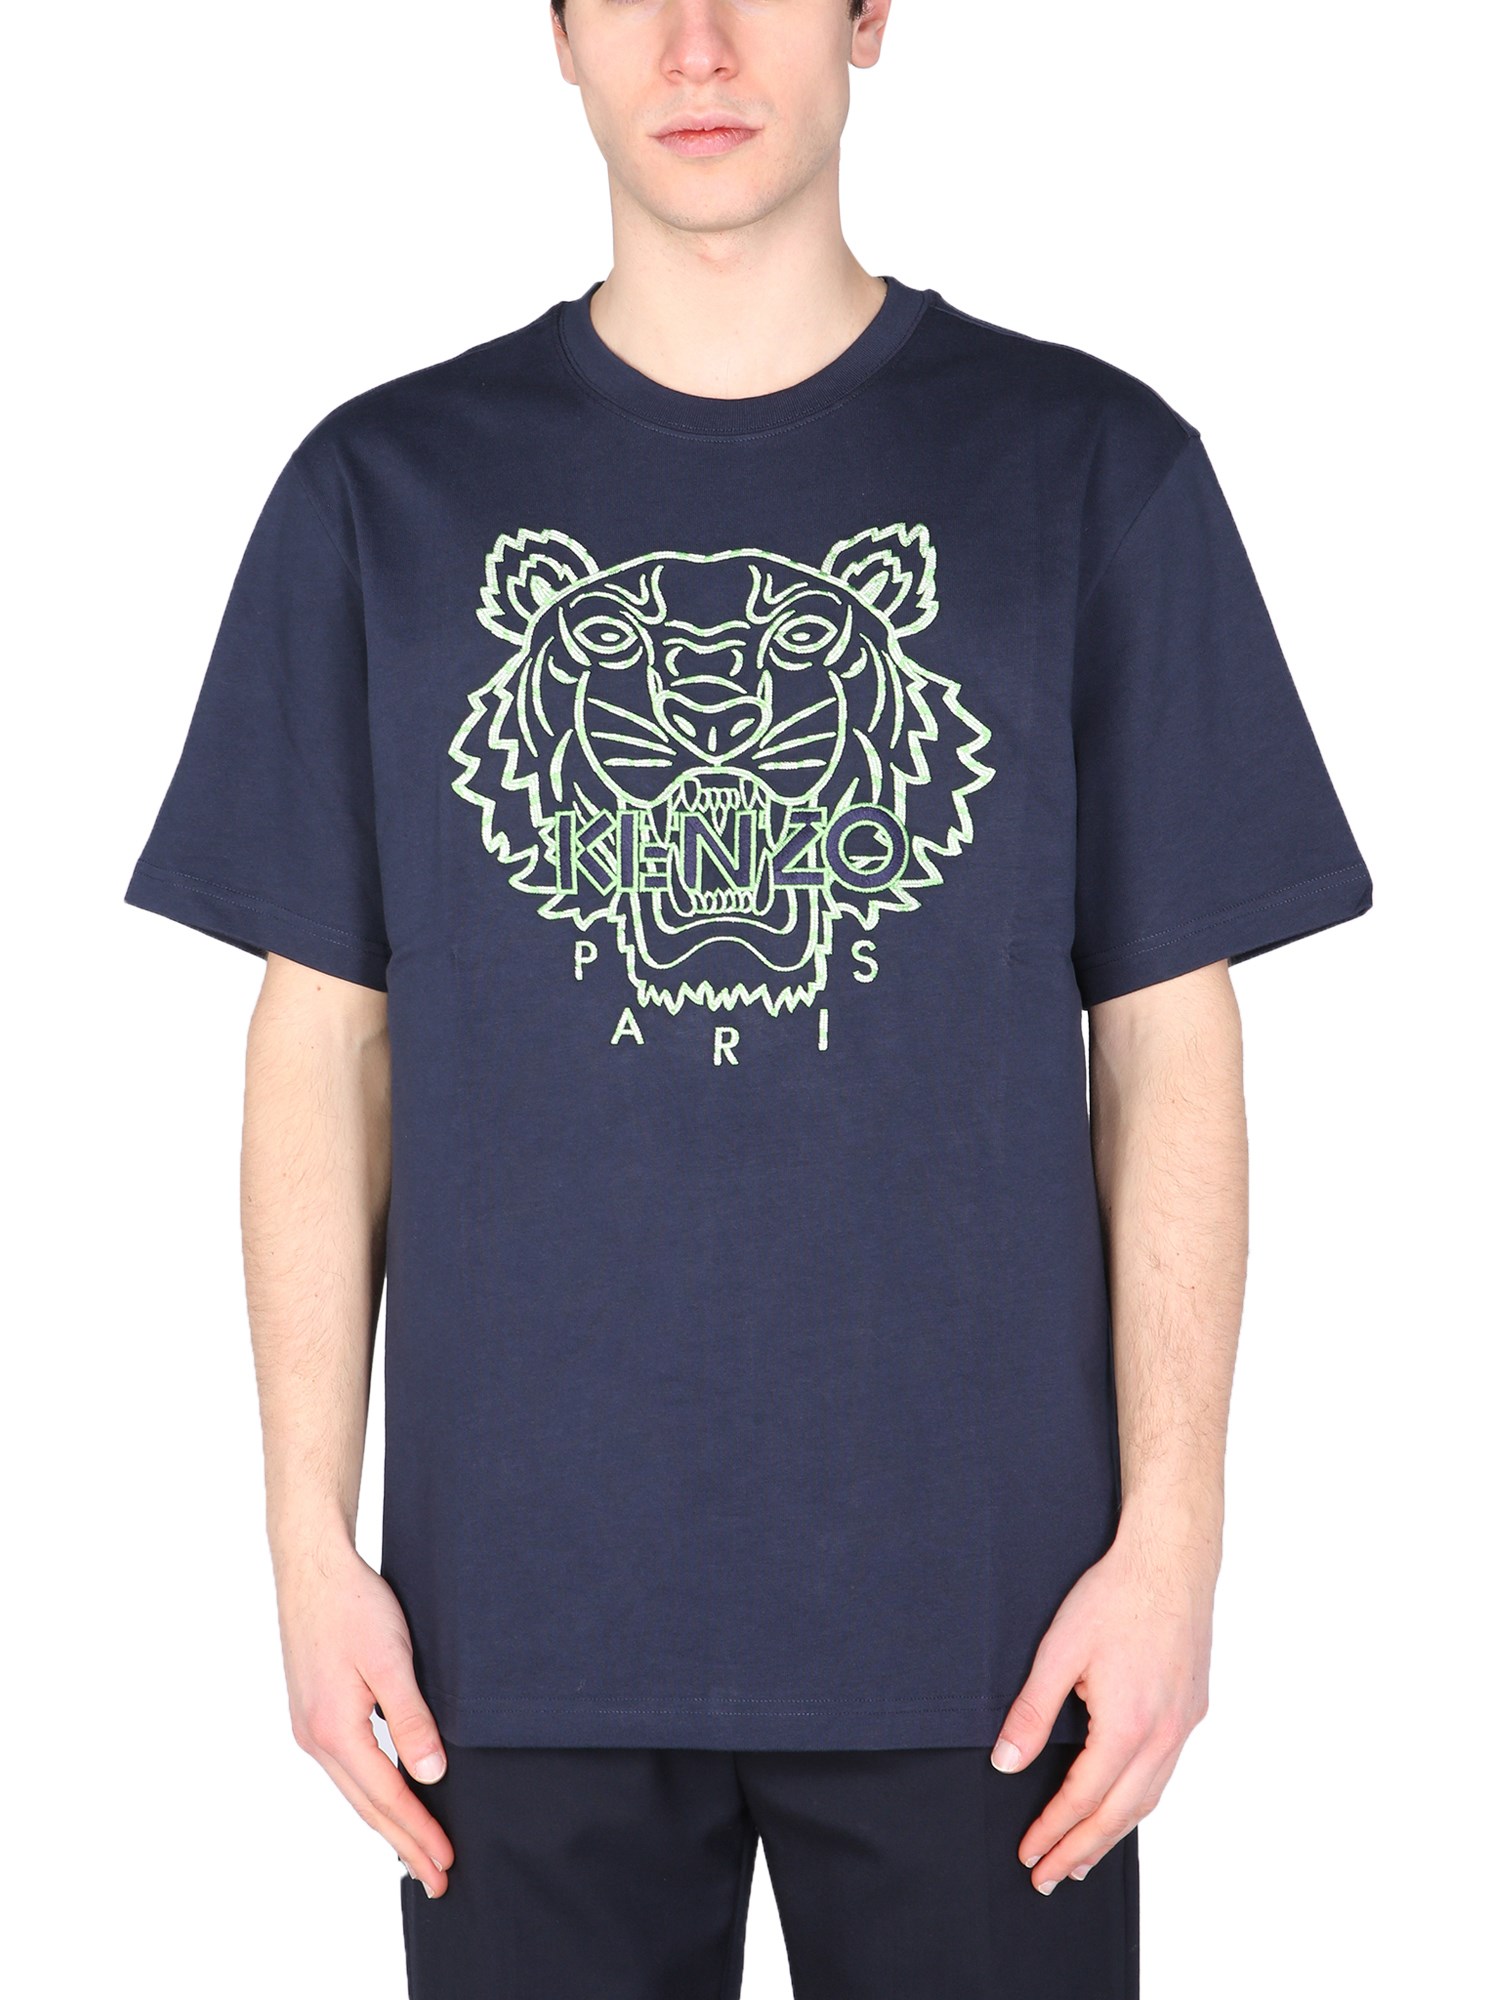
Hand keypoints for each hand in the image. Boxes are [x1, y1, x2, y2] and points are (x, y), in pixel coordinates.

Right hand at [275, 1539, 454, 1896]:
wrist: (312, 1568)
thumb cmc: (353, 1605)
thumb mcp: (391, 1659)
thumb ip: (410, 1719)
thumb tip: (431, 1775)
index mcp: (335, 1730)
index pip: (387, 1796)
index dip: (419, 1832)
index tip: (446, 1863)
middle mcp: (315, 1738)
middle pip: (367, 1806)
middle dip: (403, 1844)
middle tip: (437, 1880)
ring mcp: (309, 1727)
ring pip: (354, 1791)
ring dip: (386, 1824)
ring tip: (414, 1853)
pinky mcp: (312, 1713)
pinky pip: (345, 1769)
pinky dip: (369, 1794)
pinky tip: (383, 1800)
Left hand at [990, 1501, 1215, 1892]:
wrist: (1171, 1559)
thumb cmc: (1114, 1596)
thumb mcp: (1059, 1650)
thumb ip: (1032, 1712)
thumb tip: (1005, 1765)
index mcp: (1128, 1727)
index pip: (1084, 1799)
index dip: (1053, 1831)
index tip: (1029, 1855)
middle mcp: (1163, 1736)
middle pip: (1119, 1814)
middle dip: (1081, 1850)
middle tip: (1049, 1879)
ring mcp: (1183, 1725)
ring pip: (1147, 1799)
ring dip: (1113, 1833)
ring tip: (1082, 1858)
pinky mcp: (1192, 1709)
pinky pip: (1164, 1773)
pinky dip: (1138, 1801)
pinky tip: (1123, 1805)